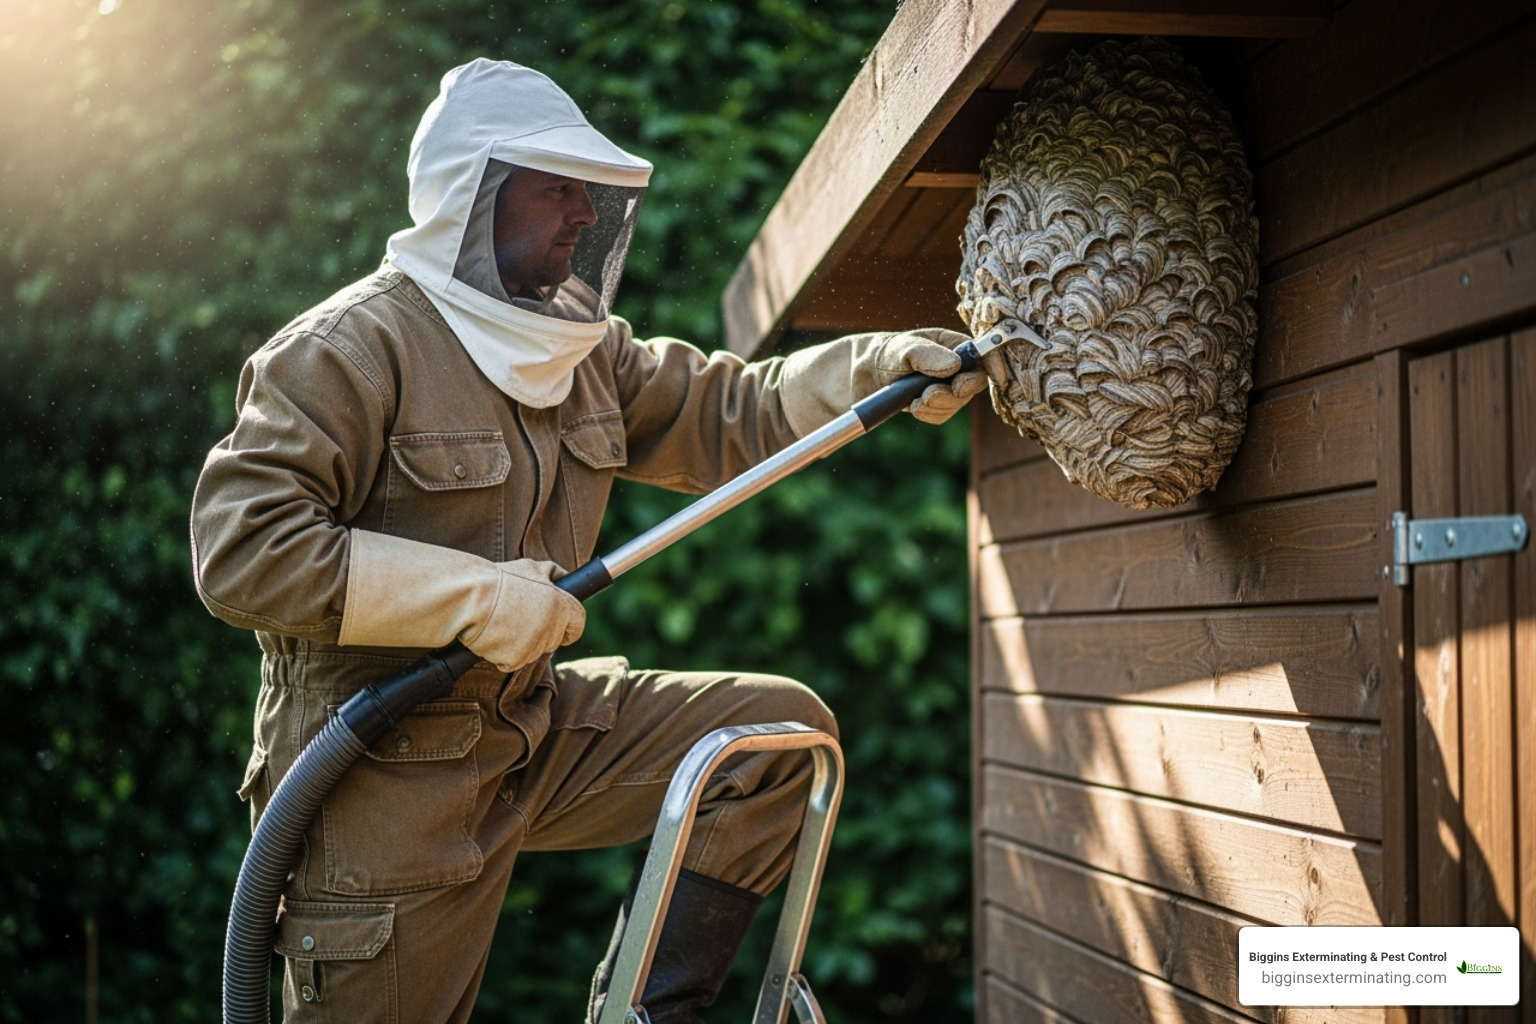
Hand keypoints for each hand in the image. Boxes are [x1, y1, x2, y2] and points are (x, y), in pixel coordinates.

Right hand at [463, 559, 586, 671]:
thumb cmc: (498, 580)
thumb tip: (563, 577)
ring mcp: (535, 645)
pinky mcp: (516, 659)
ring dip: (520, 643)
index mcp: (561, 605)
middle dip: (540, 633)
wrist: (470, 597)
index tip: (564, 629)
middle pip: (553, 639)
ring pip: (532, 652)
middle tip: (518, 620)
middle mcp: (552, 627)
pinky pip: (511, 661)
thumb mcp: (530, 567)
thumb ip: (552, 574)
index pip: (578, 623)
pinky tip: (492, 636)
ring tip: (500, 623)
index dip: (570, 627)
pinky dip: (501, 654)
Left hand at [879, 328, 991, 424]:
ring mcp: (948, 386)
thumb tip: (955, 365)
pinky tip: (913, 406)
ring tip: (916, 399)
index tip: (997, 378)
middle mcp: (956, 365)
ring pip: (957, 403)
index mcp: (954, 344)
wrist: (867, 375)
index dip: (995, 364)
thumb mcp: (905, 349)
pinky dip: (928, 414)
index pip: (984, 353)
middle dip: (955, 393)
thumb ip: (929, 354)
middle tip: (930, 394)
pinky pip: (942, 415)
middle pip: (974, 384)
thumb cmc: (888, 354)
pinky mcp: (937, 405)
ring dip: (937, 404)